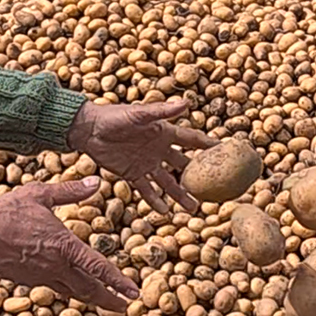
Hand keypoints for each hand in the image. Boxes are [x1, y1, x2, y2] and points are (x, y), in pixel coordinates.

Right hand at [0, 178, 139, 312]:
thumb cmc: (7, 211)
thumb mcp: (40, 194)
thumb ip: (70, 191)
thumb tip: (96, 183)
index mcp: (64, 246)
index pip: (99, 268)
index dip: (118, 282)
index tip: (133, 293)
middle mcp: (56, 267)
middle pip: (89, 289)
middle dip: (109, 300)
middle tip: (125, 308)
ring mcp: (41, 276)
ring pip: (72, 292)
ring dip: (91, 298)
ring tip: (105, 302)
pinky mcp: (27, 281)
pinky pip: (54, 287)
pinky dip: (68, 290)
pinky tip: (72, 287)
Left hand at [67, 99, 212, 213]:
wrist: (88, 129)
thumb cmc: (113, 116)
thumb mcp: (139, 114)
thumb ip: (162, 111)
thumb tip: (186, 103)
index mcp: (164, 132)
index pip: (192, 140)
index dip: (209, 145)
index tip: (227, 152)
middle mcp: (159, 149)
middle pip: (184, 165)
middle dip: (199, 177)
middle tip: (215, 189)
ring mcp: (146, 163)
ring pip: (168, 182)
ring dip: (180, 194)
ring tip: (193, 208)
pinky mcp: (131, 174)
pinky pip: (147, 190)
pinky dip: (155, 200)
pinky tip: (165, 212)